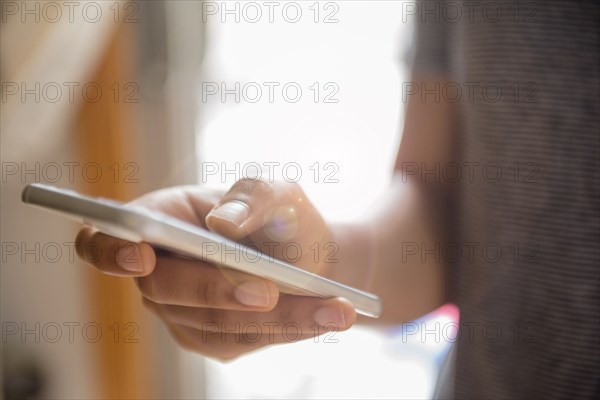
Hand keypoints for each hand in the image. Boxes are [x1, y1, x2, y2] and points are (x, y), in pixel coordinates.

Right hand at [75, 180, 355, 359]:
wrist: (311, 257)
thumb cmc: (281, 216)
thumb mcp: (275, 191)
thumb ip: (253, 196)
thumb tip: (222, 224)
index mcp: (159, 221)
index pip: (103, 239)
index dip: (108, 250)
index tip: (140, 253)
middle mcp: (160, 272)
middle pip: (165, 289)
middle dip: (216, 290)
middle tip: (267, 290)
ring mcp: (182, 313)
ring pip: (215, 322)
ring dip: (277, 316)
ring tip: (335, 308)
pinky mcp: (214, 339)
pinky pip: (247, 339)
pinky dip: (290, 328)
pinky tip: (328, 318)